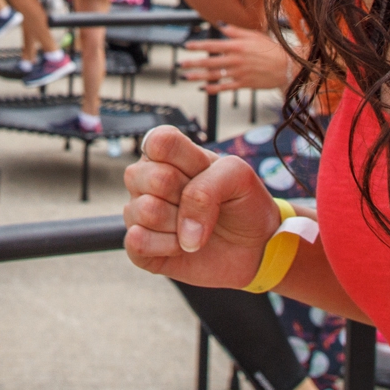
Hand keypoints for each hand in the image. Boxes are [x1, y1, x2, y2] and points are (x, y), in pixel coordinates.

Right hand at [123, 126, 279, 287]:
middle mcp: (145, 177)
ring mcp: (138, 211)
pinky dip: (169, 248)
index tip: (205, 171)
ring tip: (194, 226)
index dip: (188, 162)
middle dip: (190, 198)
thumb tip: (183, 230)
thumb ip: (207, 188)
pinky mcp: (138, 246)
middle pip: (155, 179)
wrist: (251, 244)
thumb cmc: (240, 202)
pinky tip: (181, 246)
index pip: (158, 142)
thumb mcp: (238, 177)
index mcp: (166, 152)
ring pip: (147, 211)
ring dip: (182, 226)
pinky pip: (137, 243)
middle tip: (204, 204)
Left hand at [183, 25, 292, 92]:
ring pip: (214, 75)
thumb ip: (235, 31)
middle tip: (180, 64)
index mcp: (237, 46)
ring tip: (185, 77)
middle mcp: (236, 59)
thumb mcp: (253, 35)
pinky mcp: (244, 84)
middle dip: (193, 63)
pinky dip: (213, 88)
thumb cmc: (271, 49)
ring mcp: (239, 73)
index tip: (186, 46)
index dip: (198, 46)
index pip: (213, 45)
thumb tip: (219, 24)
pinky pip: (225, 87)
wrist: (287, 66)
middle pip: (209, 61)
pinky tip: (203, 88)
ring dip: (198, 76)